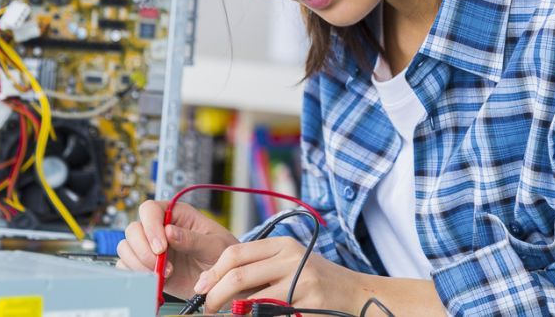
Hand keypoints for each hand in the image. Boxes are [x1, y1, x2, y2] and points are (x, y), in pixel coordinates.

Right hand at [115, 199, 238, 298]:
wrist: (221, 280)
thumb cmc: (222, 255)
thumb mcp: (214, 245)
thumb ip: (193, 239)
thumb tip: (169, 232)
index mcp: (176, 214)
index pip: (150, 209)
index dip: (150, 227)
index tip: (161, 247)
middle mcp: (159, 228)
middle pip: (133, 229)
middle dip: (144, 249)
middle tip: (161, 265)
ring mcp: (150, 247)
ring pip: (127, 248)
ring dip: (140, 263)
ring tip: (164, 274)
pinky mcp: (146, 265)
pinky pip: (127, 266)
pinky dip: (136, 274)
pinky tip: (155, 279)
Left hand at [193, 236, 364, 312]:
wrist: (354, 294)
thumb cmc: (312, 280)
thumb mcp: (287, 263)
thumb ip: (257, 268)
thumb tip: (211, 283)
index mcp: (282, 244)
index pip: (236, 253)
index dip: (212, 272)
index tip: (200, 289)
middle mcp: (292, 258)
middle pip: (239, 275)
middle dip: (215, 295)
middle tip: (206, 309)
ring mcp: (302, 282)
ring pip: (252, 300)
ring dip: (232, 312)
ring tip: (226, 316)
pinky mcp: (309, 305)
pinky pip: (270, 315)